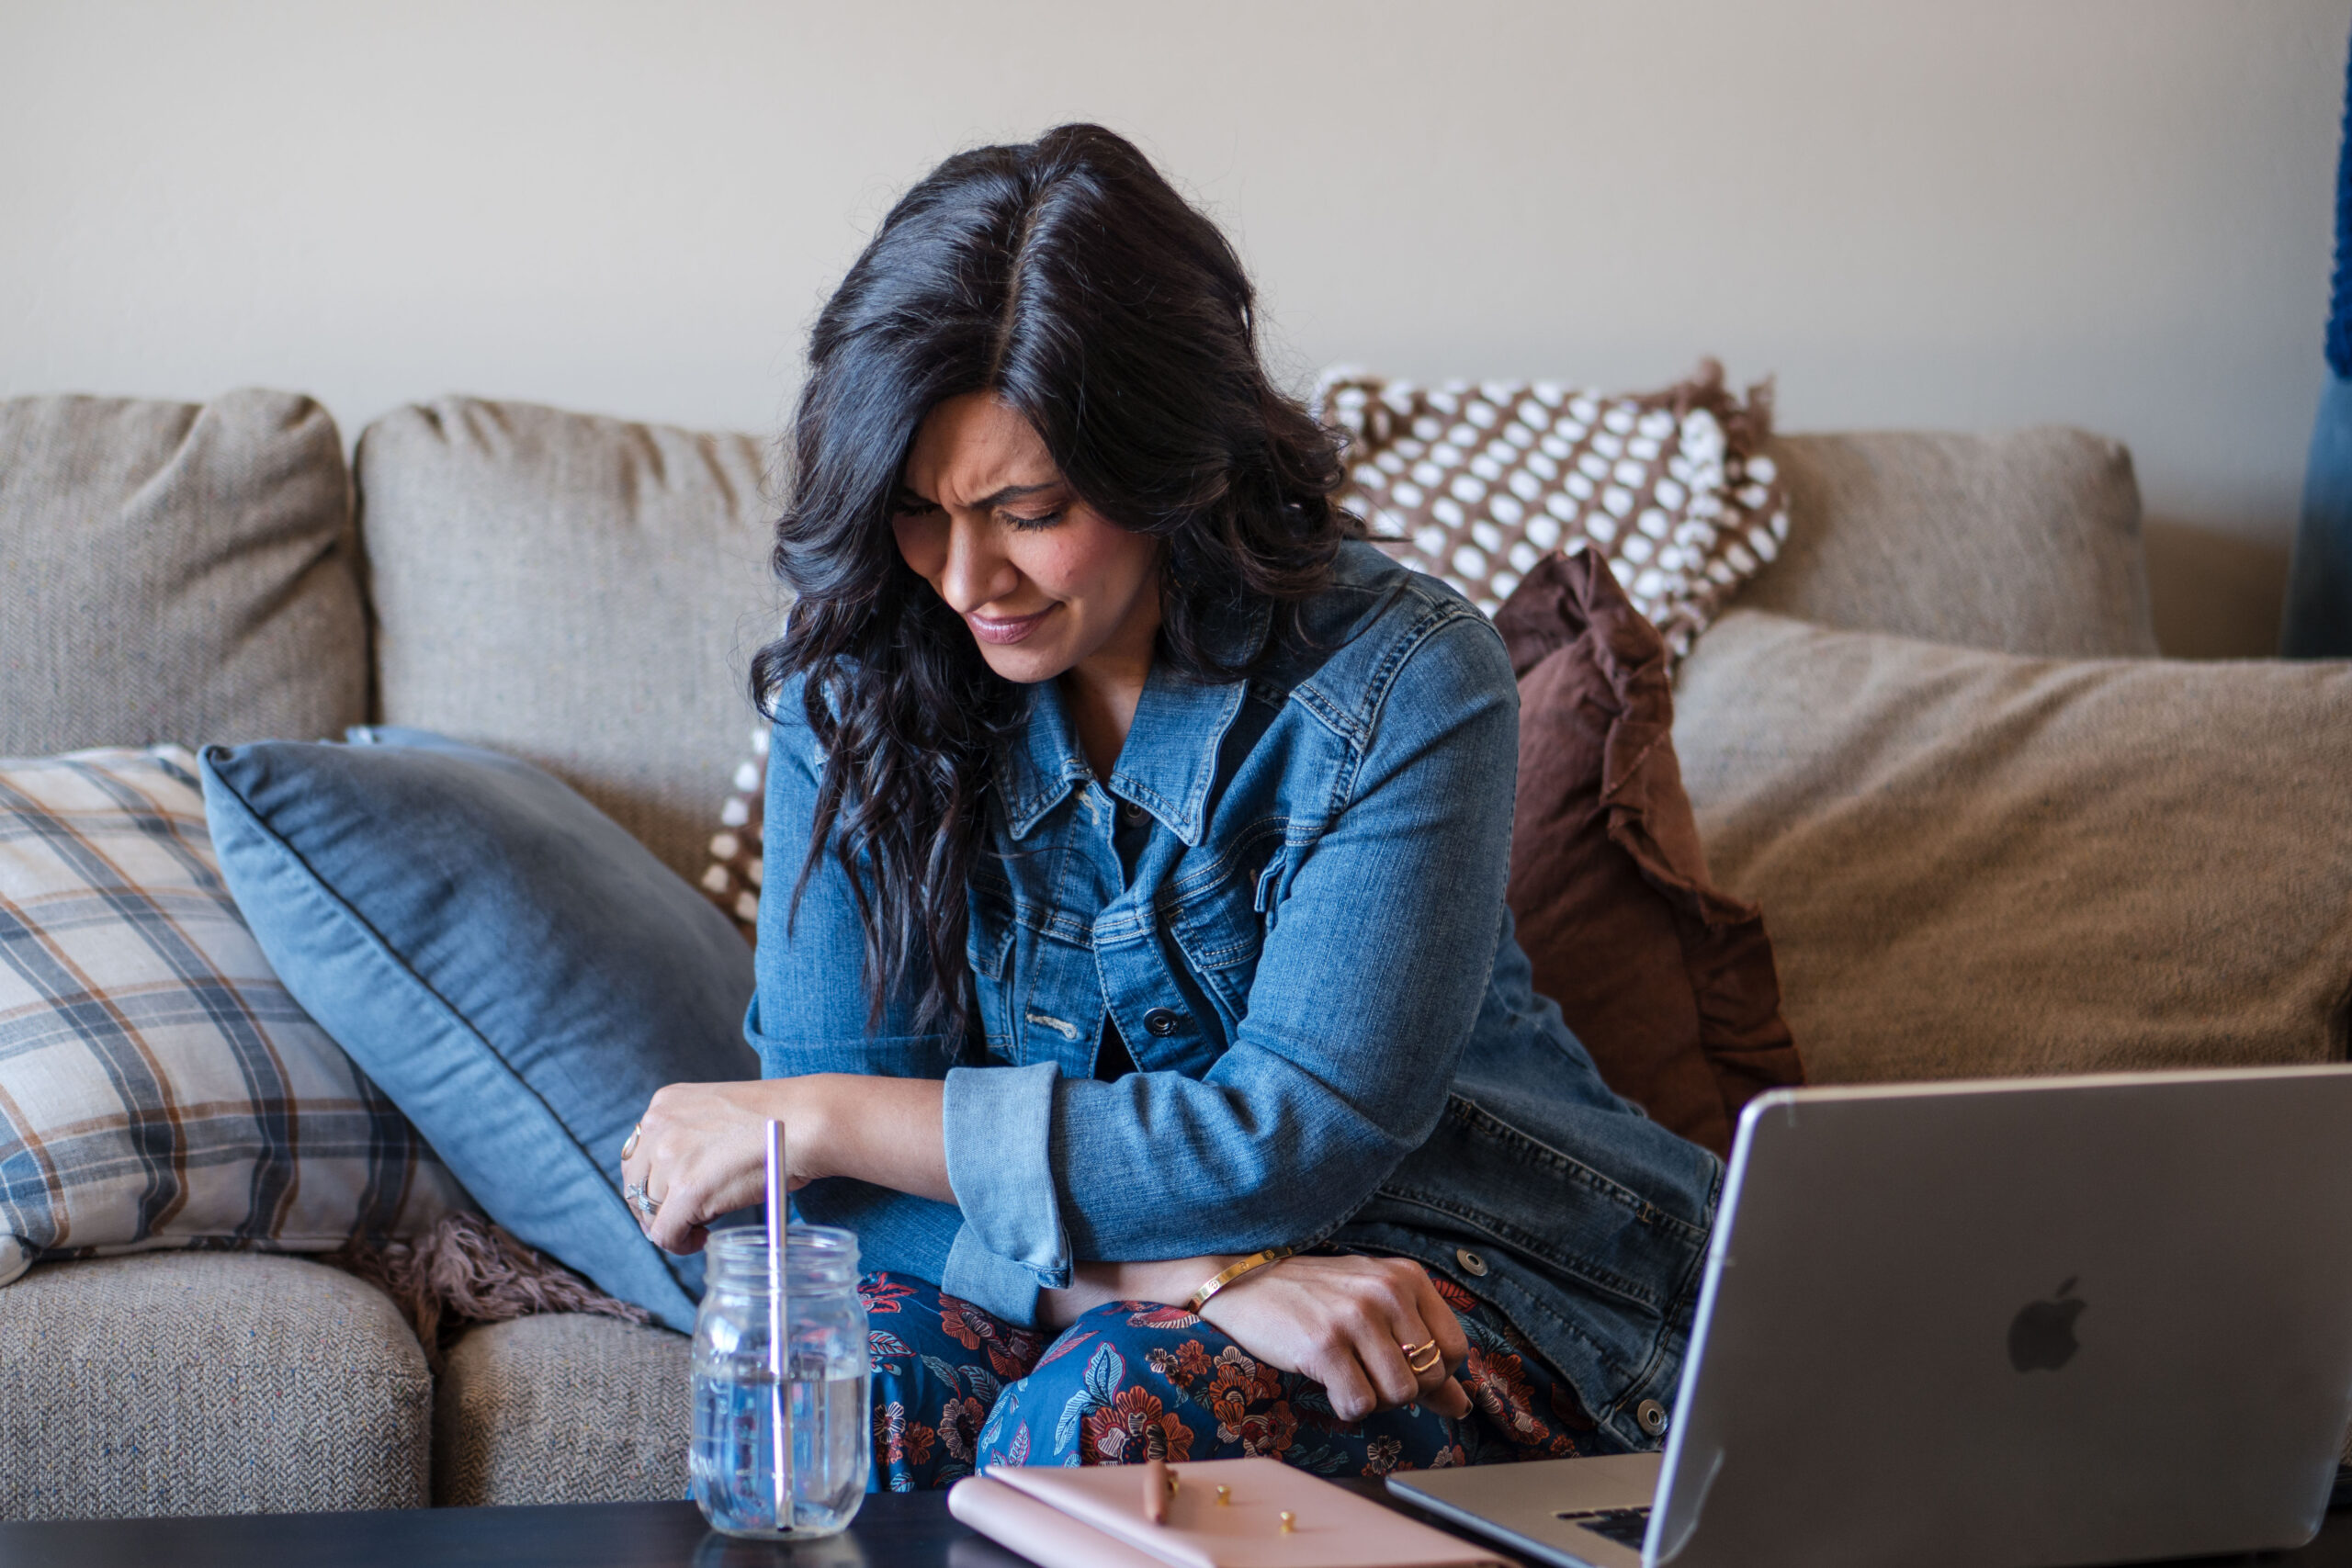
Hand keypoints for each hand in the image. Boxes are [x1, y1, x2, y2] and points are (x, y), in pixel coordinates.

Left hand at [620, 1074, 951, 1254]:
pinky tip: (700, 1240)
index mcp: (664, 1103)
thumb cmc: (779, 1119)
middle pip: (635, 1184)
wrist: (807, 1121)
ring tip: (704, 1225)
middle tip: (683, 1220)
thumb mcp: (717, 1112)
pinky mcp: (686, 1191)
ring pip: (650, 1211)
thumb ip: (689, 1135)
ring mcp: (671, 1158)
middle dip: (656, 1207)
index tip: (673, 1197)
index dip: (654, 1183)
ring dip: (673, 1223)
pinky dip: (679, 1244)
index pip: (638, 1155)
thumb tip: (676, 1181)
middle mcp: (659, 1126)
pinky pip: (665, 1234)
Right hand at [1195, 1254, 1471, 1422]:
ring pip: (1399, 1395)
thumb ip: (1422, 1353)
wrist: (1246, 1283)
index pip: (1454, 1349)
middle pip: (1429, 1377)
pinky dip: (1345, 1407)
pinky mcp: (1324, 1345)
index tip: (1400, 1367)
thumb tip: (1462, 1405)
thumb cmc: (1316, 1297)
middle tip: (1365, 1371)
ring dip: (1373, 1399)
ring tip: (1347, 1376)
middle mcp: (1387, 1291)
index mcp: (1407, 1277)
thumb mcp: (1376, 1309)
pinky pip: (1360, 1405)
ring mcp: (1356, 1317)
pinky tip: (1329, 1384)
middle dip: (1401, 1389)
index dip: (1432, 1373)